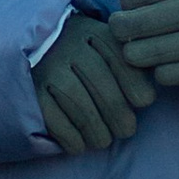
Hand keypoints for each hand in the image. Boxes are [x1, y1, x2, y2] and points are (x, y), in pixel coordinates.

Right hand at [35, 8, 155, 153]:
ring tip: (104, 140)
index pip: (120, 59)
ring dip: (97, 131)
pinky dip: (71, 138)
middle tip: (126, 130)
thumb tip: (147, 98)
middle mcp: (69, 47)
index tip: (144, 102)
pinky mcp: (31, 92)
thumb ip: (129, 63)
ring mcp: (48, 70)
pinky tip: (80, 144)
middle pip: (101, 86)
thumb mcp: (105, 45)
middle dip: (118, 114)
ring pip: (80, 106)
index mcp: (94, 33)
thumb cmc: (82, 52)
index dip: (134, 84)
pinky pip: (55, 121)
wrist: (33, 47)